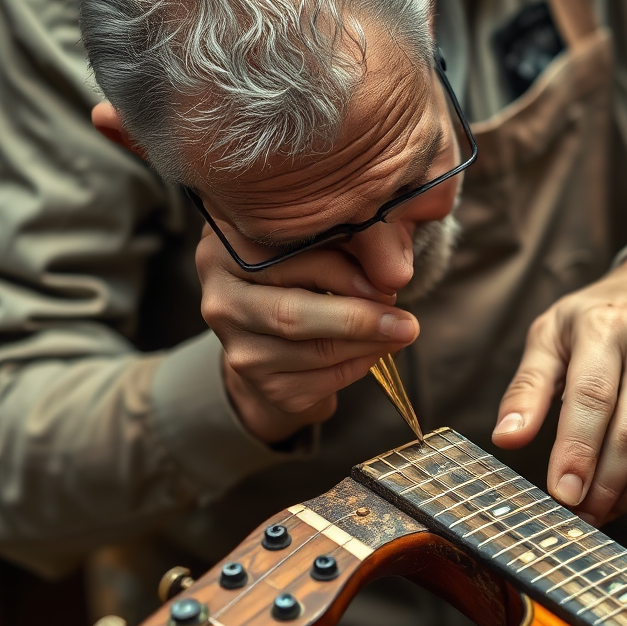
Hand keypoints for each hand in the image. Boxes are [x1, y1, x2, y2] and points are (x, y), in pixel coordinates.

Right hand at [196, 227, 419, 443]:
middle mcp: (220, 302)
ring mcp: (237, 350)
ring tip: (401, 332)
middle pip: (293, 316)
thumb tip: (396, 271)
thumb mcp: (323, 240)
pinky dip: (358, 366)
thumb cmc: (306, 267)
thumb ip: (353, 241)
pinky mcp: (262, 386)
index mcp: (224, 251)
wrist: (279, 326)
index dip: (343, 273)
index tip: (389, 282)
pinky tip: (376, 350)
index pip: (286, 262)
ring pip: (314, 353)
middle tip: (406, 322)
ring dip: (368, 345)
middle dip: (358, 319)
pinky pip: (321, 381)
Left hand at [492, 250, 626, 523]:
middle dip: (601, 485)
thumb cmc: (603, 316)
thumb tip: (506, 437)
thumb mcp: (553, 333)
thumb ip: (527, 386)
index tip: (561, 493)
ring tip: (601, 510)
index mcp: (608, 329)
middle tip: (577, 515)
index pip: (592, 399)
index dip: (576, 452)